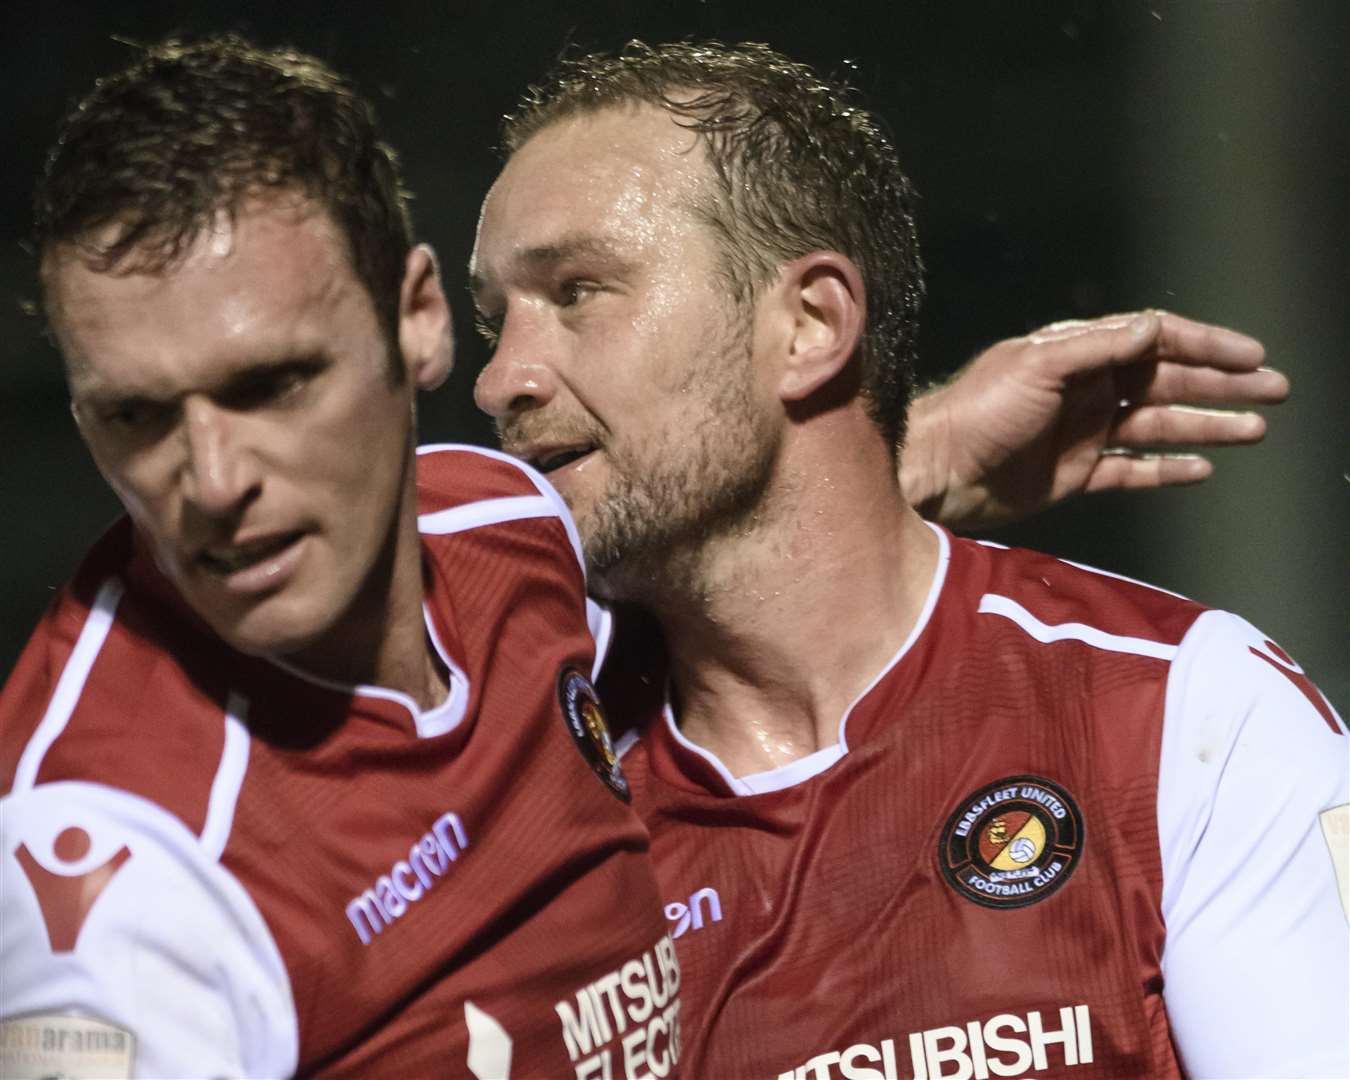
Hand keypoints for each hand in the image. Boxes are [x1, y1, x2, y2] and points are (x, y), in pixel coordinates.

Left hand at [901, 310, 1288, 529]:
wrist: (937, 472)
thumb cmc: (977, 412)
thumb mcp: (1037, 367)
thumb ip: (1099, 346)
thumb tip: (1156, 327)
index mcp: (1079, 353)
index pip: (1156, 340)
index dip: (1206, 345)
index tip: (1251, 357)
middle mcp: (1087, 388)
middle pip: (1168, 380)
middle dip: (1222, 384)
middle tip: (1276, 391)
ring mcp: (1083, 432)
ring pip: (1159, 424)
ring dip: (1207, 425)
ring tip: (1256, 429)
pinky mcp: (1075, 473)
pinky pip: (1132, 468)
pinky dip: (1167, 468)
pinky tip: (1203, 468)